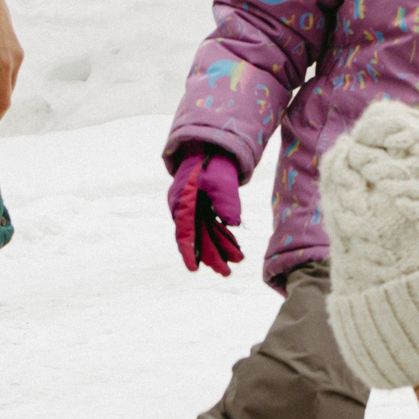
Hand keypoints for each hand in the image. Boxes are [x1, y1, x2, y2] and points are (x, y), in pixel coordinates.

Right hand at [169, 146, 244, 275]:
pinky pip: (208, 225)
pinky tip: (234, 247)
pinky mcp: (199, 206)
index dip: (189, 252)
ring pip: (204, 233)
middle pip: (196, 237)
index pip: (184, 232)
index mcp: (182, 202)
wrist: (211, 146)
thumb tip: (233, 224)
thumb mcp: (222, 181)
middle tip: (227, 272)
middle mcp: (182, 207)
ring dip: (219, 247)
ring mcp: (190, 207)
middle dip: (212, 255)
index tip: (194, 270)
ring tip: (236, 260)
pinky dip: (220, 236)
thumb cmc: (214, 162)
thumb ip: (227, 202)